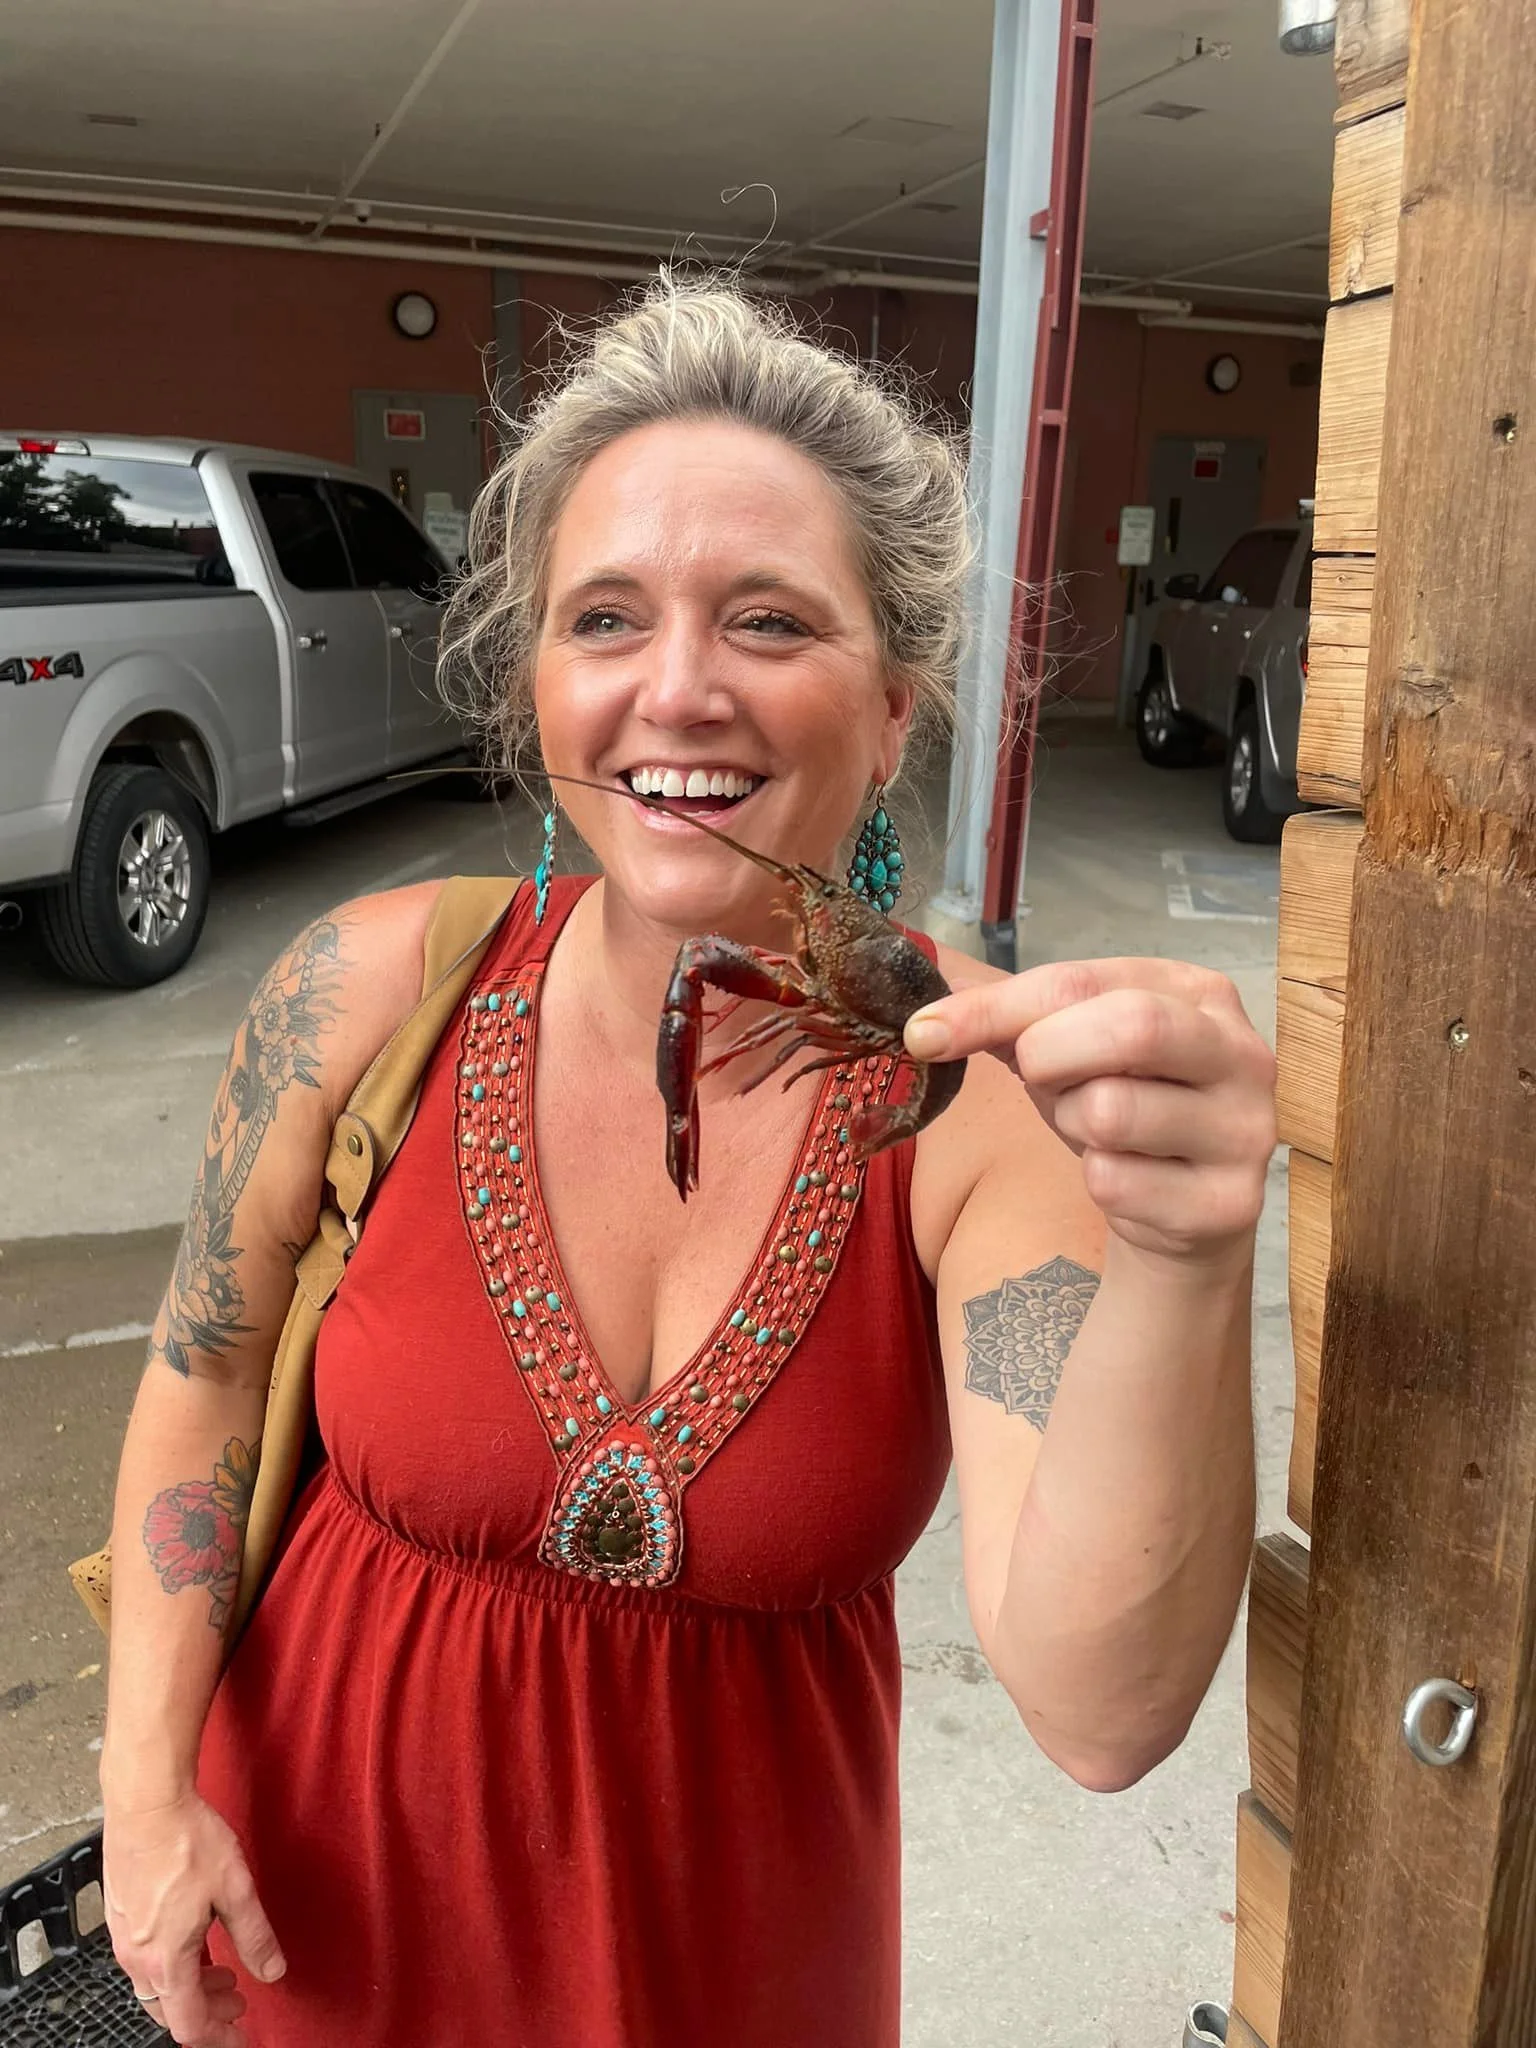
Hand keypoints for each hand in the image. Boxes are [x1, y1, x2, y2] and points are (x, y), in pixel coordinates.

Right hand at [104, 1792, 284, 2046]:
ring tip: (223, 1970)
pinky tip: (195, 1940)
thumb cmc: (187, 1841)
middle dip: (206, 2012)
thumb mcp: (235, 1890)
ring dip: (189, 1986)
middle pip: (169, 2009)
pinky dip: (172, 1964)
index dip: (218, 2036)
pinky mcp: (120, 1915)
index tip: (240, 2035)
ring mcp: (124, 1937)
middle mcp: (138, 1957)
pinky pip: (145, 1958)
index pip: (189, 2024)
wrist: (146, 1803)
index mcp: (166, 1960)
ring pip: (155, 1984)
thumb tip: (272, 1972)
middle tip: (238, 2000)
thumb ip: (254, 1937)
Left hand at [905, 959, 1275, 1266]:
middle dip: (1051, 1058)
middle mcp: (1241, 1053)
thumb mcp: (1069, 1046)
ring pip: (1112, 1112)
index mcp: (1199, 993)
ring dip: (1072, 1126)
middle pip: (1129, 1028)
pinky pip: (1116, 1183)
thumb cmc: (1123, 1104)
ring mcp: (1246, 1130)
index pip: (1080, 981)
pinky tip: (1127, 1180)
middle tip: (1039, 1079)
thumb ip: (1008, 1019)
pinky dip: (1098, 1182)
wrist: (1184, 1209)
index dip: (992, 1008)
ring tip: (1094, 1131)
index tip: (923, 1033)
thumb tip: (923, 1021)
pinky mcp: (1230, 1203)